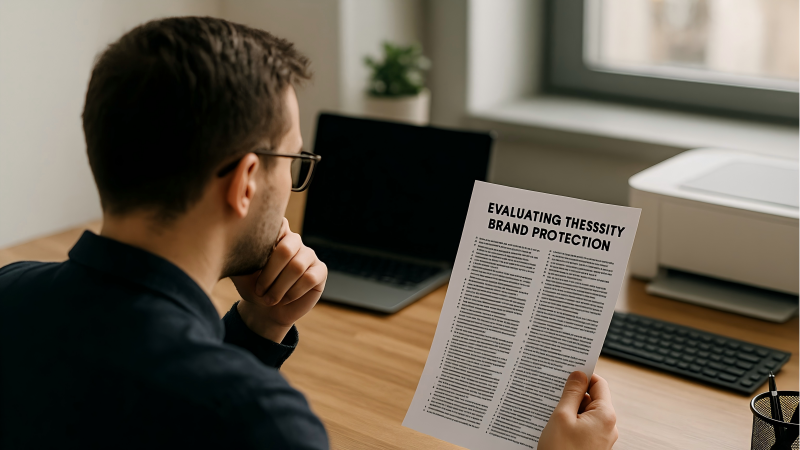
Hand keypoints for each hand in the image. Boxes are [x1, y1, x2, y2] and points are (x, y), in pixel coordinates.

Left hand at [230, 218, 326, 342]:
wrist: (266, 310)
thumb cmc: (253, 287)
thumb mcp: (241, 272)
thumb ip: (238, 255)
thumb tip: (226, 240)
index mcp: (275, 234)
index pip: (277, 224)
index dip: (268, 237)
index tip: (256, 255)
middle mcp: (294, 240)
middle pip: (286, 249)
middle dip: (270, 275)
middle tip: (259, 291)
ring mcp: (309, 255)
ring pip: (297, 267)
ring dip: (279, 288)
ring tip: (270, 299)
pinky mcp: (320, 270)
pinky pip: (309, 279)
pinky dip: (293, 292)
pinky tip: (285, 298)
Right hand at [538, 371, 617, 449]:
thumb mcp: (562, 417)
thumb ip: (571, 393)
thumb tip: (578, 375)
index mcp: (605, 415)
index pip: (599, 384)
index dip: (583, 376)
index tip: (567, 373)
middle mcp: (608, 426)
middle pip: (592, 399)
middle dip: (573, 396)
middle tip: (554, 396)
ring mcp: (601, 437)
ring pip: (585, 414)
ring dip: (570, 411)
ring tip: (553, 416)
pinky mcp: (593, 445)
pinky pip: (583, 426)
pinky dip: (571, 423)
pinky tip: (556, 427)